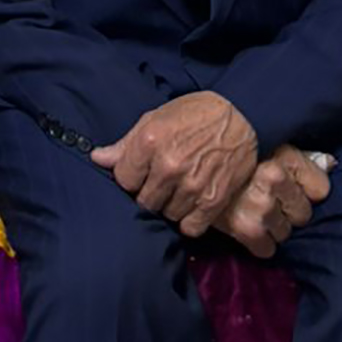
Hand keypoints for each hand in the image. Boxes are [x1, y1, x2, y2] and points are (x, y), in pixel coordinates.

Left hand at [91, 90, 257, 236]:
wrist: (243, 115)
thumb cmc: (194, 114)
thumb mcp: (155, 118)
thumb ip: (125, 143)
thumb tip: (98, 158)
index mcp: (149, 142)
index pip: (123, 179)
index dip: (130, 179)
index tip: (140, 175)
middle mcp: (169, 166)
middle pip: (144, 201)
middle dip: (149, 194)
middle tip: (160, 184)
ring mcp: (192, 185)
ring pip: (167, 215)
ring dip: (170, 207)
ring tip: (179, 191)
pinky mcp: (214, 200)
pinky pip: (191, 227)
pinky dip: (189, 220)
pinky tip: (192, 205)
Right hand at [215, 145, 333, 258]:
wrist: (180, 155)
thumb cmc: (222, 143)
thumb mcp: (264, 140)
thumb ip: (298, 153)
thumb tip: (332, 163)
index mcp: (283, 159)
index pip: (320, 189)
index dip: (307, 189)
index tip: (292, 187)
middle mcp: (274, 182)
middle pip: (303, 213)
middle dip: (288, 210)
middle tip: (267, 201)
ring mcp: (260, 207)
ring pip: (285, 232)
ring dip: (273, 228)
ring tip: (253, 214)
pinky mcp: (243, 228)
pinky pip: (265, 249)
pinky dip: (258, 245)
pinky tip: (245, 231)